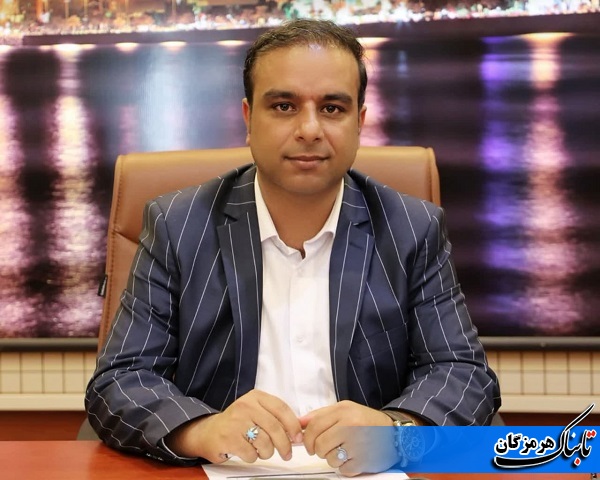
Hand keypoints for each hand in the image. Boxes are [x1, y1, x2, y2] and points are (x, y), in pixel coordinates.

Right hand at [165, 389, 301, 462]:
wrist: (208, 431)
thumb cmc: (237, 423)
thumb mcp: (256, 412)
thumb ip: (275, 418)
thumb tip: (298, 431)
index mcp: (256, 397)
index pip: (281, 408)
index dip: (293, 425)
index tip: (298, 437)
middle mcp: (245, 405)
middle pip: (275, 428)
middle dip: (285, 445)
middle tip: (287, 453)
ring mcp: (236, 421)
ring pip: (265, 443)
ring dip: (267, 452)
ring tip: (262, 451)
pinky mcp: (228, 437)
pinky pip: (251, 453)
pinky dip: (253, 457)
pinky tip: (248, 452)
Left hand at [300, 400, 397, 476]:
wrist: (395, 434)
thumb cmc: (366, 421)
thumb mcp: (344, 409)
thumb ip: (320, 415)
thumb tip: (298, 423)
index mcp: (345, 410)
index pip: (314, 426)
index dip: (307, 437)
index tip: (308, 443)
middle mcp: (351, 426)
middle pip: (319, 444)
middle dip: (318, 449)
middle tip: (325, 448)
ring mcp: (358, 445)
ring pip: (329, 459)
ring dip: (332, 458)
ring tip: (343, 451)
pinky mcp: (364, 462)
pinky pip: (342, 469)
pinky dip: (344, 466)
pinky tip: (353, 457)